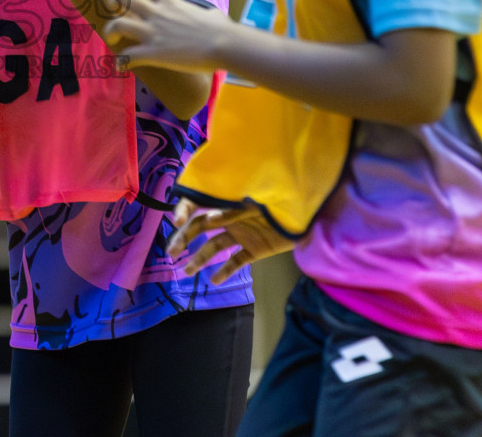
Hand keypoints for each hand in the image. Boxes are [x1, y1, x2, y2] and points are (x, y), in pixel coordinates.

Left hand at [103, 0, 239, 72]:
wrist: (224, 44)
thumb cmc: (222, 30)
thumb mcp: (210, 14)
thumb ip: (203, 13)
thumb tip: (212, 17)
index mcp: (169, 1)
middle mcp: (157, 13)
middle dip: (114, 4)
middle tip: (116, 15)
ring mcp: (153, 33)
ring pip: (117, 25)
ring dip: (110, 32)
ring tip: (112, 41)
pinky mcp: (154, 53)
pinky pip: (128, 56)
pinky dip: (121, 62)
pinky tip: (122, 66)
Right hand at [166, 197, 293, 282]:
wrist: (310, 213)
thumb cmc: (282, 200)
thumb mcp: (255, 202)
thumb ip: (232, 211)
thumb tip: (207, 219)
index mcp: (229, 202)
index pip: (201, 204)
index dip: (186, 210)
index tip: (176, 221)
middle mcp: (231, 219)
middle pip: (202, 228)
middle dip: (185, 238)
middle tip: (172, 251)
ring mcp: (242, 235)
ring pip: (215, 247)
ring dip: (199, 258)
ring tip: (186, 271)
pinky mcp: (255, 250)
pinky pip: (236, 261)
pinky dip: (225, 270)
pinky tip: (214, 280)